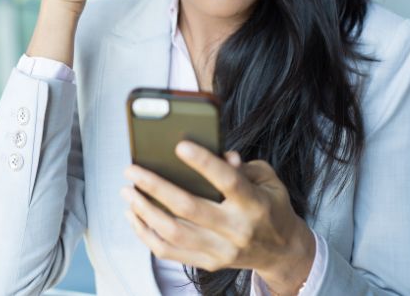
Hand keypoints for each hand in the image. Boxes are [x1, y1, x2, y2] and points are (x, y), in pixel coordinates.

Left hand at [121, 141, 315, 293]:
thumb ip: (244, 166)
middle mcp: (236, 230)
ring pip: (173, 232)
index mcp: (254, 204)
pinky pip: (169, 251)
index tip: (179, 146)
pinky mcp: (208, 263)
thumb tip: (221, 155)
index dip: (203, 162)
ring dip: (145, 211)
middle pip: (189, 208)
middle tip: (132, 170)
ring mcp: (220, 251)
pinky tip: (134, 216)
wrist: (282, 252)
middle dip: (155, 187)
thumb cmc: (270, 206)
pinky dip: (146, 233)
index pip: (227, 180)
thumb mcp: (268, 180)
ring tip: (128, 191)